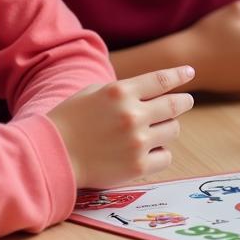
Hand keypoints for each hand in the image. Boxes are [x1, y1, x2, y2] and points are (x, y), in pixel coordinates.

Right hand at [50, 65, 194, 187]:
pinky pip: (166, 156)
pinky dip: (159, 153)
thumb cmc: (70, 121)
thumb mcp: (94, 93)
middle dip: (183, 102)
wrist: (49, 157)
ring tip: (153, 131)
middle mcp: (132, 115)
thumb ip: (125, 88)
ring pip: (174, 130)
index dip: (180, 75)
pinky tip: (147, 152)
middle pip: (177, 104)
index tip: (190, 72)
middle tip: (183, 102)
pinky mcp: (137, 166)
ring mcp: (137, 141)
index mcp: (120, 92)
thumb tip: (155, 86)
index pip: (162, 79)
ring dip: (167, 129)